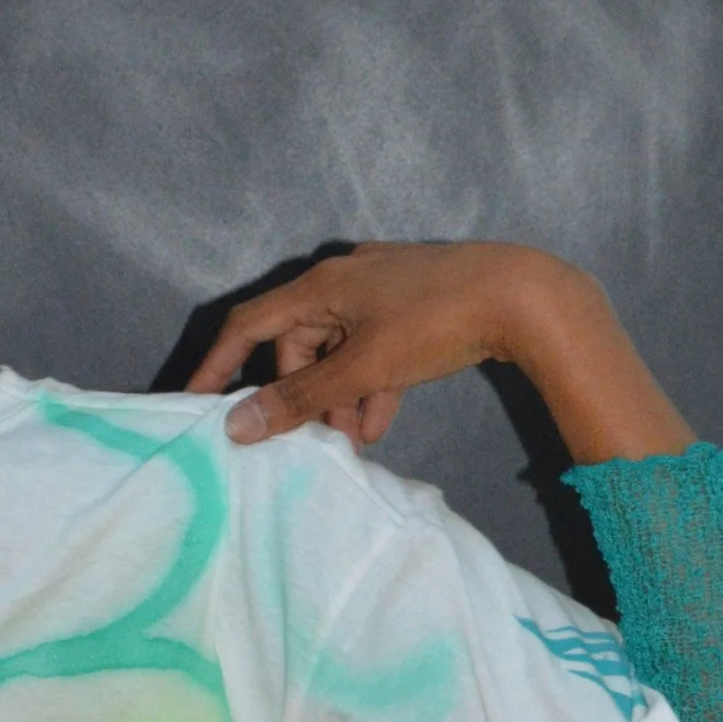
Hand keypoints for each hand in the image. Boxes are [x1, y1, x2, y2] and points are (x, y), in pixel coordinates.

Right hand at [184, 239, 694, 467]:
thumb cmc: (434, 322)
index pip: (248, 326)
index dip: (218, 365)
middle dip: (301, 396)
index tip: (197, 403)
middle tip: (313, 441)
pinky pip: (373, 347)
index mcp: (321, 286)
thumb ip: (300, 399)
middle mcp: (343, 280)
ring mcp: (381, 289)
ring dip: (339, 396)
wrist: (525, 295)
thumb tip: (237, 424)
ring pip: (339, 349)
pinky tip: (382, 420)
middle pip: (297, 343)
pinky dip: (370, 383)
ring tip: (354, 440)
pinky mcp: (414, 304)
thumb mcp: (362, 367)